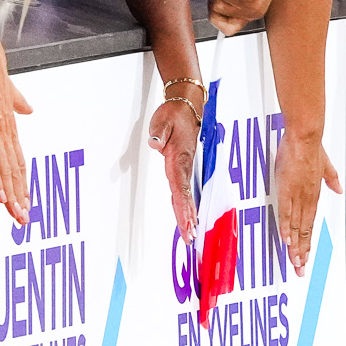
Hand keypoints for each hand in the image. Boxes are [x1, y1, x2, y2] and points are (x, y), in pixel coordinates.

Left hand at [149, 91, 203, 242]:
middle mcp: (185, 166)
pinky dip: (187, 206)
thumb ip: (160, 132)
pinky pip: (185, 191)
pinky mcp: (184, 168)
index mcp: (179, 158)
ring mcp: (186, 168)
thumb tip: (155, 143)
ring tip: (190, 235)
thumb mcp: (163, 121)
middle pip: (186, 197)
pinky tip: (188, 218)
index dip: (183, 207)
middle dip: (188, 218)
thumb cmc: (174, 115)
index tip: (185, 222)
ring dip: (189, 216)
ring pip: (187, 197)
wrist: (187, 107)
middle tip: (190, 238)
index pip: (180, 187)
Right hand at [273, 128, 341, 273]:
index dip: (308, 242)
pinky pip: (285, 212)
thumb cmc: (311, 148)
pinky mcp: (286, 189)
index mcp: (314, 194)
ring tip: (295, 262)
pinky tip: (286, 240)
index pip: (311, 224)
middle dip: (302, 252)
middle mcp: (307, 198)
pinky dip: (286, 227)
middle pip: (304, 231)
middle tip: (300, 270)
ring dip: (295, 245)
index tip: (306, 256)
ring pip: (296, 226)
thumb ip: (331, 179)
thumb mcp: (326, 165)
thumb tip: (339, 189)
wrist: (305, 137)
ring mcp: (297, 195)